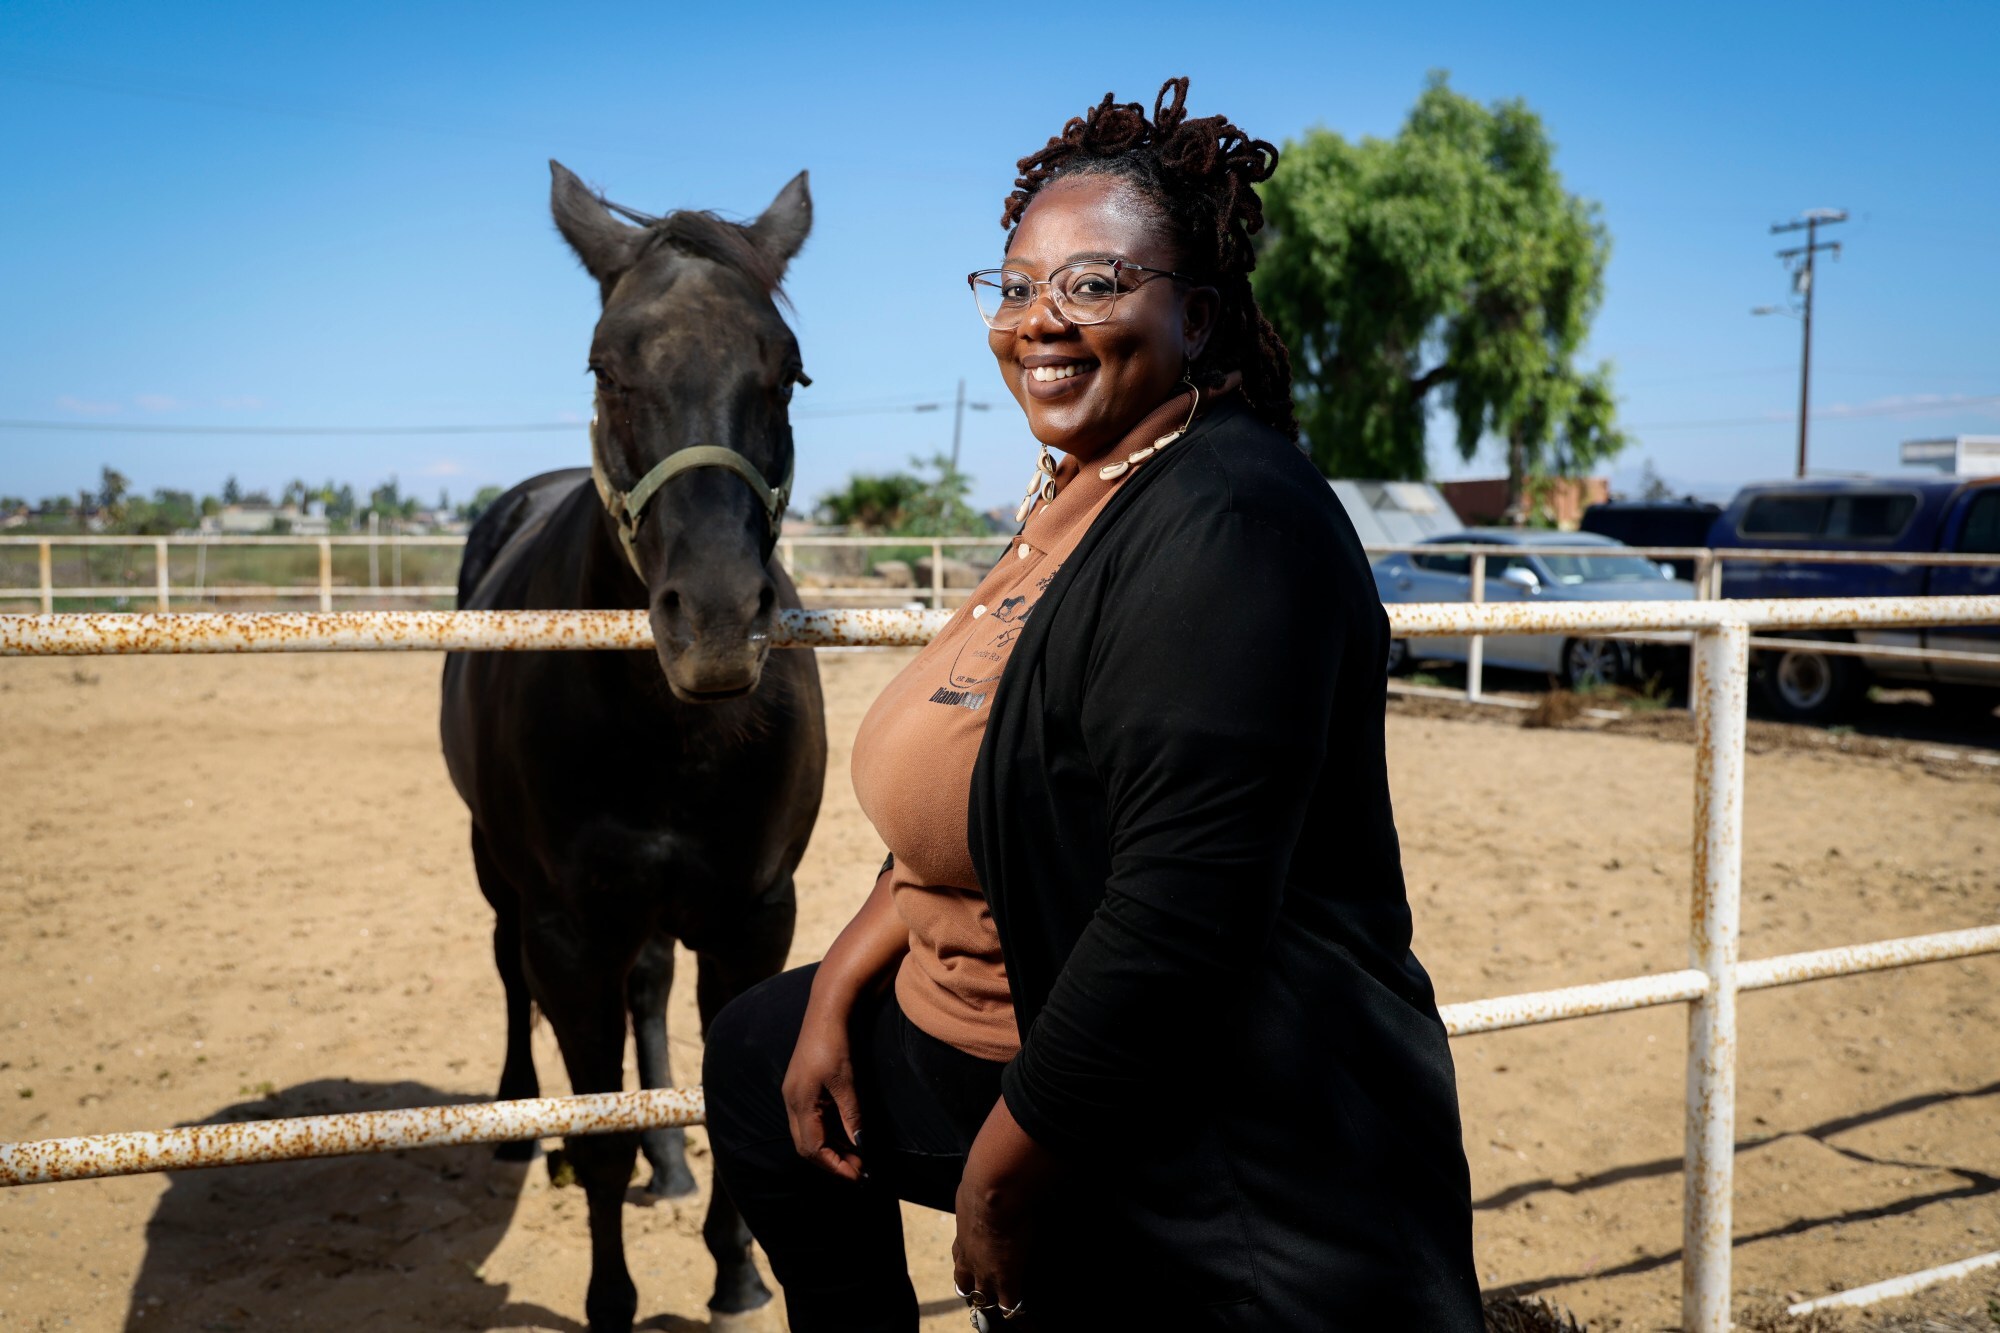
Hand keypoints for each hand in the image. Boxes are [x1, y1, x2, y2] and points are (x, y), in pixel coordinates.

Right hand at [780, 1007, 863, 1180]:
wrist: (826, 1012)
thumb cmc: (835, 1044)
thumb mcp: (847, 1083)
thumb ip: (851, 1116)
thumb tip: (860, 1146)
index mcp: (799, 1102)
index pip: (813, 1148)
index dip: (835, 1165)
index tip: (859, 1175)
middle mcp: (791, 1102)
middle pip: (806, 1146)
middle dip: (831, 1162)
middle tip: (859, 1169)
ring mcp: (793, 1095)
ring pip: (807, 1135)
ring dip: (830, 1148)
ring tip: (857, 1155)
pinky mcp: (800, 1088)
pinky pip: (810, 1121)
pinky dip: (827, 1133)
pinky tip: (846, 1134)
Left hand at [953, 1098, 1059, 1322]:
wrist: (994, 1184)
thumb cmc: (988, 1172)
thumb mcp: (980, 1175)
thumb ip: (988, 1173)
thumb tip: (997, 1152)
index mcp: (962, 1227)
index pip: (961, 1252)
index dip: (967, 1261)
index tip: (972, 1267)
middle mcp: (968, 1252)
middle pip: (966, 1282)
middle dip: (974, 1290)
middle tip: (983, 1297)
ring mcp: (986, 1268)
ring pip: (985, 1298)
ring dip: (996, 1306)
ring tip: (1008, 1314)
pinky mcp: (1006, 1278)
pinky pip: (1012, 1307)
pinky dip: (1022, 1317)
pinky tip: (1032, 1324)